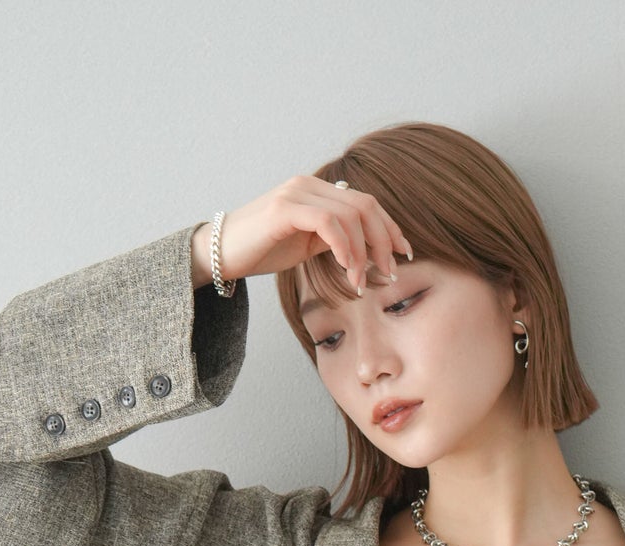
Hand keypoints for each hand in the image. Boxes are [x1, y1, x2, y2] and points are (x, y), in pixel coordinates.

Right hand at [191, 176, 413, 294]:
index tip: (403, 255)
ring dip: (364, 252)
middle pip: (365, 206)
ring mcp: (296, 193)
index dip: (390, 228)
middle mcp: (309, 185)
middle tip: (390, 273)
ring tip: (361, 281)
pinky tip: (348, 269)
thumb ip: (334, 240)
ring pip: (351, 215)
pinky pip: (328, 223)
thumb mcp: (306, 244)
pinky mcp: (284, 209)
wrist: (221, 253)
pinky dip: (345, 247)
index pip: (366, 203)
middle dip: (384, 241)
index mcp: (318, 191)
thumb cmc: (262, 251)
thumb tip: (368, 254)